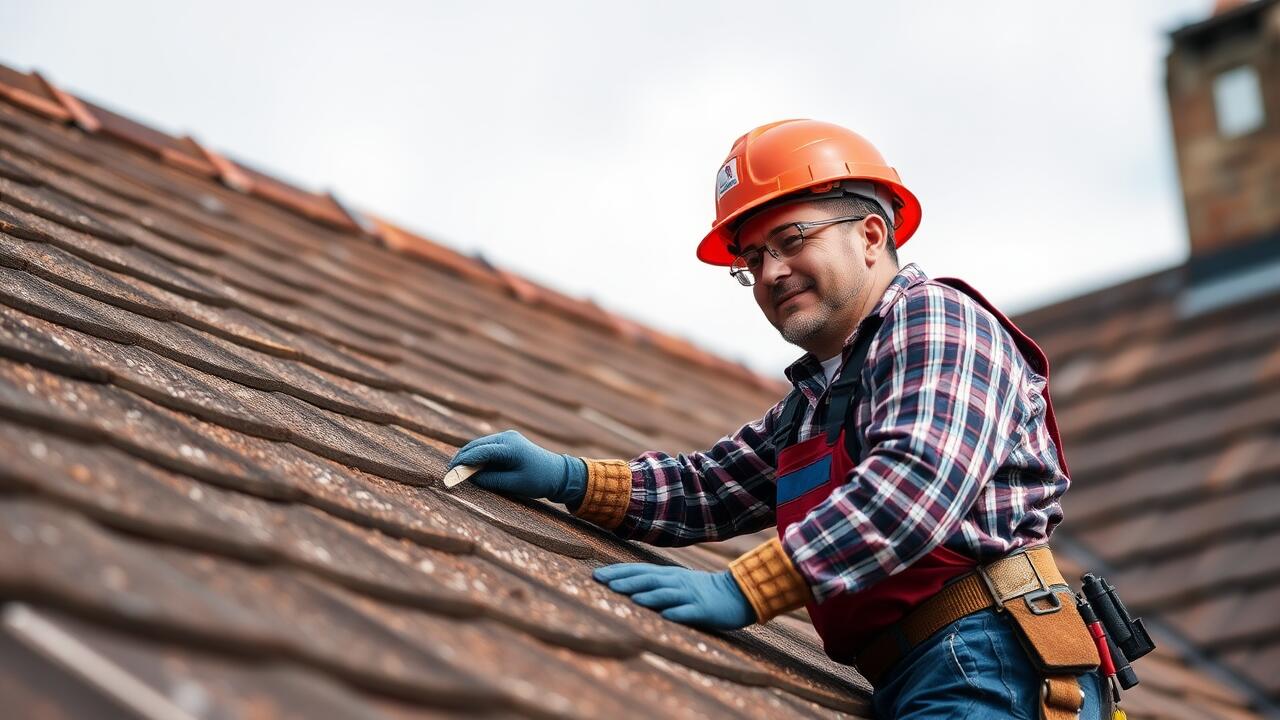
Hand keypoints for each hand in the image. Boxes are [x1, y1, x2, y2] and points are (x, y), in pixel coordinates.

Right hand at [446, 430, 585, 504]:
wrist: (558, 473)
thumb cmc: (539, 480)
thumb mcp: (514, 484)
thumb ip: (491, 480)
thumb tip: (471, 477)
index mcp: (511, 448)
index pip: (481, 452)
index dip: (463, 461)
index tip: (450, 470)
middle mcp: (508, 438)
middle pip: (477, 445)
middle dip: (462, 458)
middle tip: (448, 472)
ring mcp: (508, 437)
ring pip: (480, 445)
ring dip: (468, 456)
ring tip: (455, 470)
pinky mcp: (507, 441)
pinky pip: (487, 447)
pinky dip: (477, 455)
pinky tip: (469, 466)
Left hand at [592, 563, 755, 629]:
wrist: (737, 593)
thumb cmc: (702, 591)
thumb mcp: (677, 583)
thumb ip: (655, 585)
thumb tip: (626, 588)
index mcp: (668, 575)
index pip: (639, 571)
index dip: (618, 572)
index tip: (597, 575)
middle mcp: (677, 582)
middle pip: (649, 579)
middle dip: (627, 581)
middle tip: (605, 583)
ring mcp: (690, 596)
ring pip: (667, 594)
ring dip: (649, 596)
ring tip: (632, 598)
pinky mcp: (704, 610)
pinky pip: (690, 612)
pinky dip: (678, 613)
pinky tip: (666, 616)